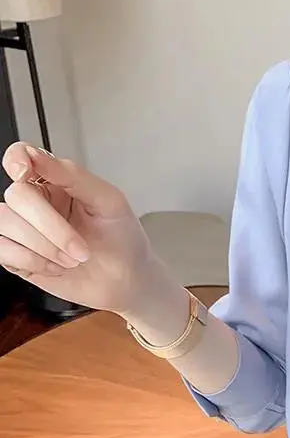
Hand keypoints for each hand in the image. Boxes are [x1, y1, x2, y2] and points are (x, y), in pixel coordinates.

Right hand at [0, 142, 156, 312]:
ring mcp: (23, 229)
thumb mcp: (109, 203)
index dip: (16, 160)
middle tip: (81, 248)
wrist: (128, 282)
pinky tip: (56, 267)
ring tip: (73, 259)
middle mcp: (36, 202)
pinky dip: (31, 260)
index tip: (24, 171)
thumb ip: (74, 176)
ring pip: (5, 222)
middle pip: (17, 196)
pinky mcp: (16, 255)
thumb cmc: (123, 241)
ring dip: (43, 246)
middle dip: (50, 225)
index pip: (21, 157)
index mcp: (57, 182)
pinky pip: (2, 248)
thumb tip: (38, 156)